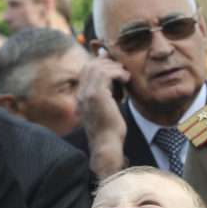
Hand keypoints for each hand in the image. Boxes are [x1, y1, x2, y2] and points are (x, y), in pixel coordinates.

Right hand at [76, 56, 129, 178]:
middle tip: (122, 69)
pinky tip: (126, 79)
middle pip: (90, 65)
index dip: (100, 63)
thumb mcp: (106, 109)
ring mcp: (87, 93)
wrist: (106, 145)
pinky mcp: (96, 95)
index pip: (86, 70)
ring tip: (125, 76)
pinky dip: (118, 73)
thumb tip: (117, 81)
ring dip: (114, 68)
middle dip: (107, 62)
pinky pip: (106, 74)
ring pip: (98, 67)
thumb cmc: (109, 131)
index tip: (115, 66)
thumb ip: (108, 95)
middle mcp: (81, 93)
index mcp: (81, 97)